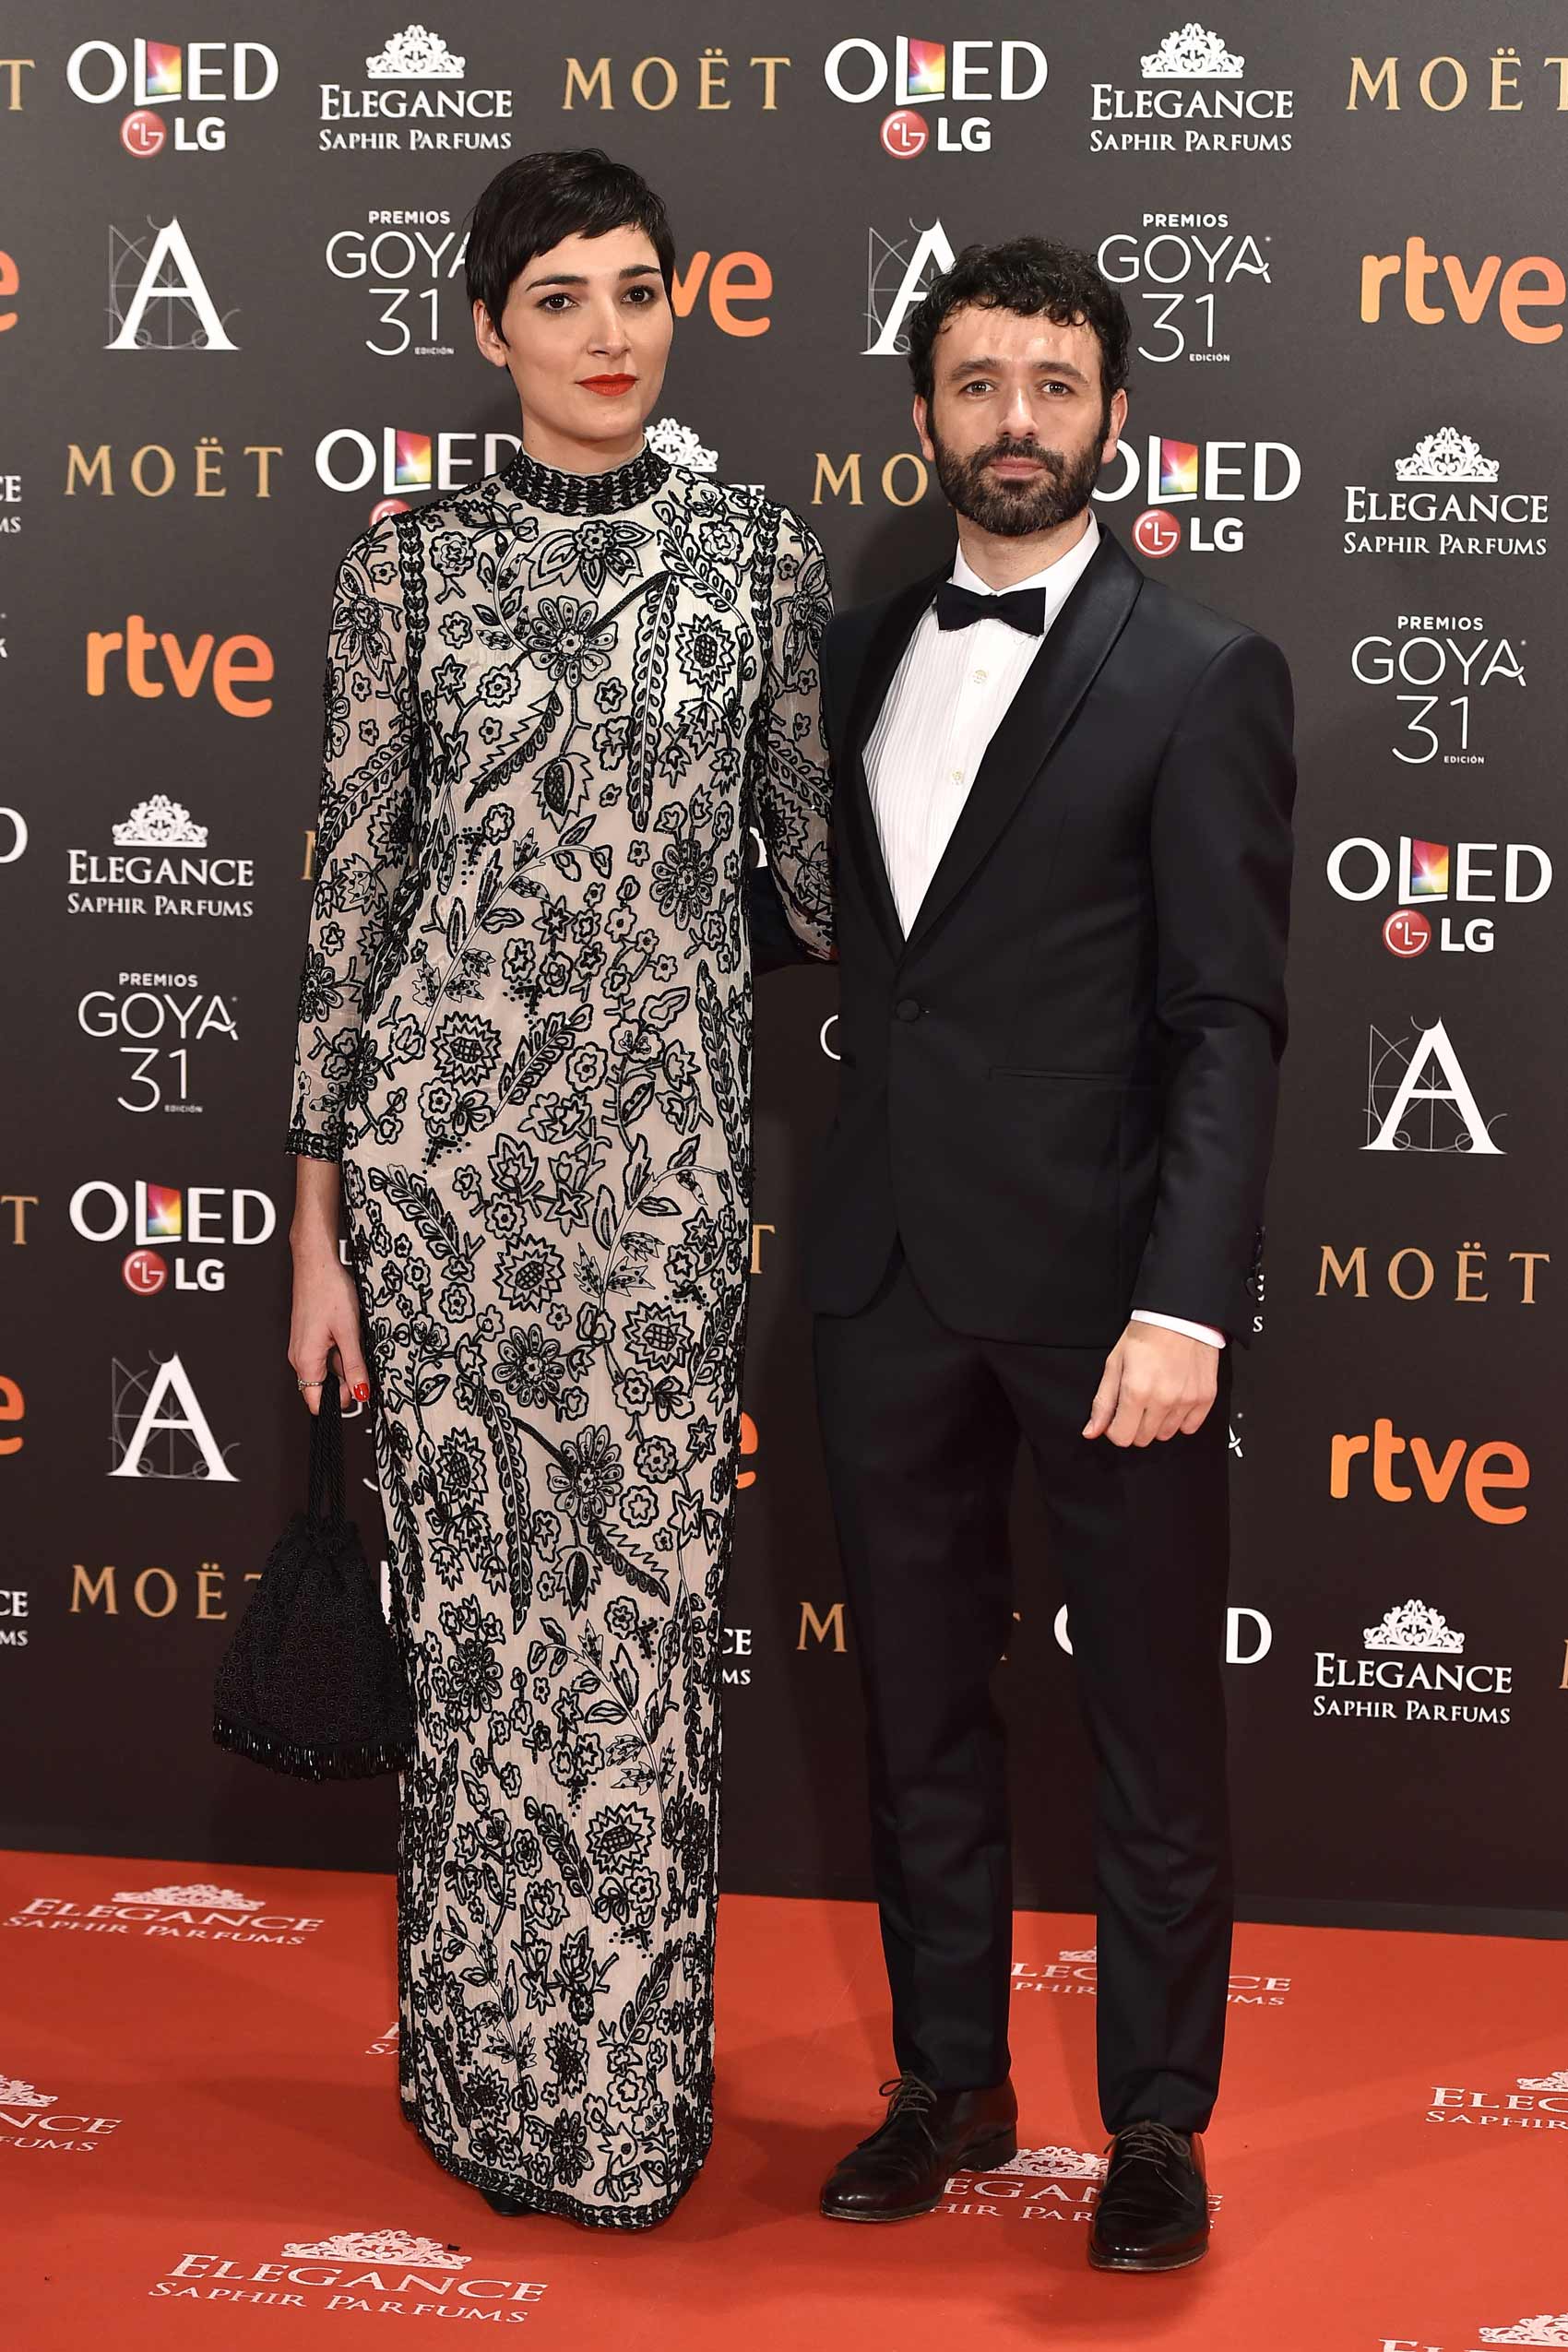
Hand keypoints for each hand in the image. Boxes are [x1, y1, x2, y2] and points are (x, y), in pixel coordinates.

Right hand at [288, 1242, 369, 1416]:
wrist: (316, 1263)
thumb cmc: (329, 1291)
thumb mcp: (349, 1332)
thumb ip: (354, 1366)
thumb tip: (361, 1393)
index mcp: (306, 1360)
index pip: (316, 1402)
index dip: (339, 1403)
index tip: (359, 1393)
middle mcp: (299, 1357)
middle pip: (321, 1388)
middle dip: (344, 1384)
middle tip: (363, 1365)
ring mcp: (302, 1346)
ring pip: (325, 1370)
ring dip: (343, 1365)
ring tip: (355, 1343)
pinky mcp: (308, 1337)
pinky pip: (324, 1355)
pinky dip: (338, 1352)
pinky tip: (349, 1336)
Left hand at [1083, 1321, 1217, 1447]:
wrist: (1180, 1316)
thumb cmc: (1146, 1335)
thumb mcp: (1115, 1364)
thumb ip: (1103, 1402)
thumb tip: (1091, 1431)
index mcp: (1136, 1391)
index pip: (1121, 1437)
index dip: (1114, 1428)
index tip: (1117, 1416)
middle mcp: (1163, 1400)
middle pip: (1143, 1439)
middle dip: (1134, 1425)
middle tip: (1136, 1402)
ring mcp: (1186, 1401)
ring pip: (1165, 1435)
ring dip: (1157, 1423)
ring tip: (1156, 1397)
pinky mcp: (1205, 1398)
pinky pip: (1190, 1427)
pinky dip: (1180, 1420)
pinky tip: (1174, 1401)